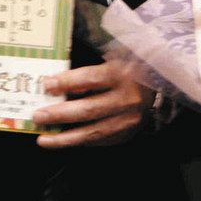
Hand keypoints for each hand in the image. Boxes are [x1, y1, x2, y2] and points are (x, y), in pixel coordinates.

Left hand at [32, 62, 151, 148]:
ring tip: (43, 139)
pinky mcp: (127, 134)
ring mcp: (128, 120)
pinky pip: (99, 140)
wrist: (162, 86)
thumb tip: (57, 81)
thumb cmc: (133, 67)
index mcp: (124, 74)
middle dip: (60, 114)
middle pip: (89, 109)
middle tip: (38, 115)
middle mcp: (127, 99)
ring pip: (92, 132)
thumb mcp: (116, 58)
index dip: (68, 82)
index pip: (91, 79)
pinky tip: (63, 142)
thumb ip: (91, 69)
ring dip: (64, 138)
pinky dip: (79, 142)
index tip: (47, 84)